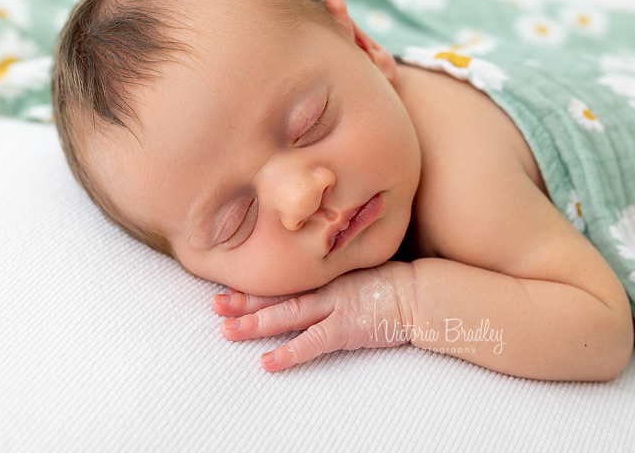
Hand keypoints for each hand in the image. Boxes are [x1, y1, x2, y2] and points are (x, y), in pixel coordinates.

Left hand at [212, 261, 415, 371]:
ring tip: (228, 331)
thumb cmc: (393, 284)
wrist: (419, 294)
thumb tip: (317, 283)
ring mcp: (334, 307)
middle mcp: (324, 288)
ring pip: (287, 315)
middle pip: (277, 295)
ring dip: (255, 323)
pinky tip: (268, 362)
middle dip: (244, 302)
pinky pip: (312, 343)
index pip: (283, 282)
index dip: (255, 286)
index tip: (228, 287)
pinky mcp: (346, 328)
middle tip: (215, 306)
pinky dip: (289, 353)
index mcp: (326, 276)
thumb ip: (336, 277)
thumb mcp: (358, 273)